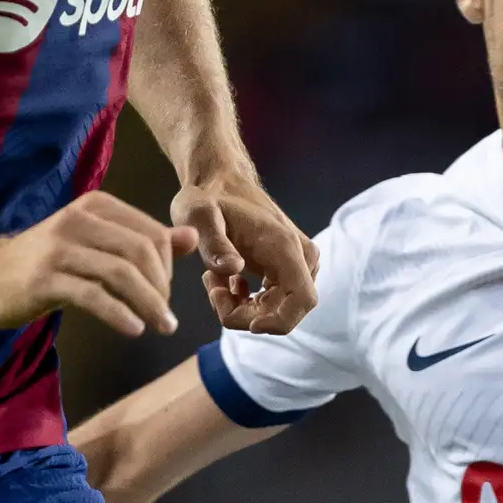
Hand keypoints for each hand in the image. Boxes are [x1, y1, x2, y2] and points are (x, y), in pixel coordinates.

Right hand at [0, 194, 197, 338]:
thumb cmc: (43, 262)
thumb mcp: (95, 243)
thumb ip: (141, 238)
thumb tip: (190, 238)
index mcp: (95, 206)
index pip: (151, 234)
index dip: (169, 268)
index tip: (164, 295)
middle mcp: (78, 220)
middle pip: (141, 252)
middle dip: (162, 288)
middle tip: (164, 315)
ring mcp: (59, 248)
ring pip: (121, 273)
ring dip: (150, 304)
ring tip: (161, 326)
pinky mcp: (44, 278)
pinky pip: (93, 295)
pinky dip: (120, 314)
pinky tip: (134, 329)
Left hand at [172, 170, 318, 334]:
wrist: (218, 180)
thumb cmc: (207, 197)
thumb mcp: (199, 217)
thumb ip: (215, 245)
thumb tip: (235, 270)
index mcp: (284, 246)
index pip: (303, 299)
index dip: (278, 321)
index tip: (245, 321)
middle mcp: (299, 256)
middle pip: (287, 311)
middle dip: (246, 315)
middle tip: (213, 291)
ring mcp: (297, 262)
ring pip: (278, 309)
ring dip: (243, 307)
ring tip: (214, 281)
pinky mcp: (287, 267)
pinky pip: (274, 300)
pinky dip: (247, 301)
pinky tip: (225, 282)